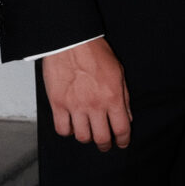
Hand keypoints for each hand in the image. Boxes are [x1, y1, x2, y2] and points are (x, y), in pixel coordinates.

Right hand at [43, 35, 131, 149]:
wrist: (71, 41)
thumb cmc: (95, 52)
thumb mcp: (118, 72)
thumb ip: (124, 98)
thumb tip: (126, 117)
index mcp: (113, 97)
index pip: (121, 129)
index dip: (123, 140)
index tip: (121, 143)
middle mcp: (95, 105)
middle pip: (101, 139)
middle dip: (105, 145)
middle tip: (105, 144)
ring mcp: (75, 106)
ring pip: (82, 137)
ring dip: (87, 138)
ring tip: (88, 132)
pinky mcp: (58, 104)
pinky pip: (62, 129)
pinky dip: (68, 131)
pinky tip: (72, 125)